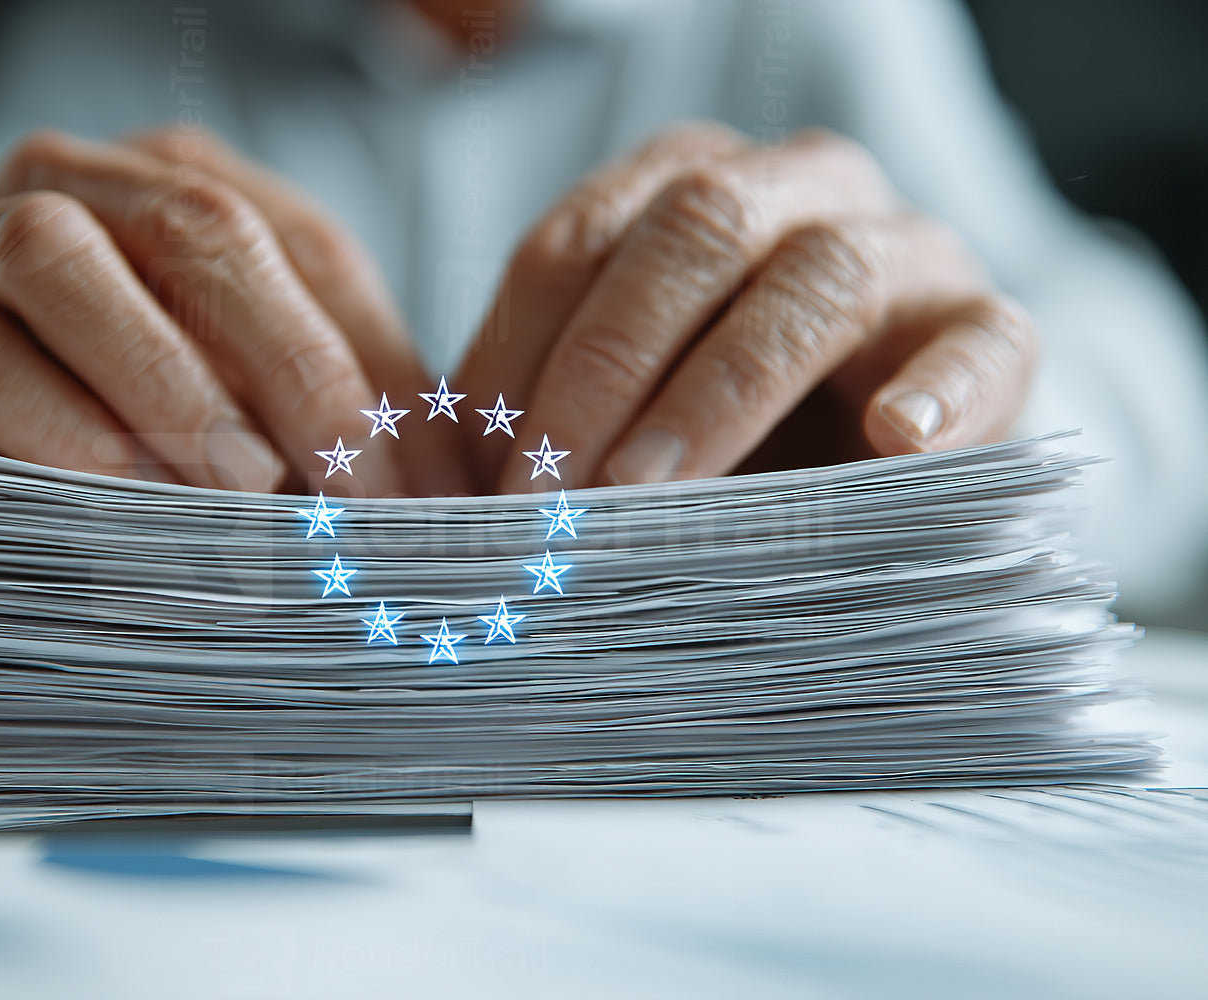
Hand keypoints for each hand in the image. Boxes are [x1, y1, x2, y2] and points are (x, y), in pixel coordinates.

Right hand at [0, 126, 468, 495]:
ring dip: (166, 383)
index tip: (425, 496)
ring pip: (62, 260)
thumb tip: (449, 510)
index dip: (373, 373)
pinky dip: (58, 432)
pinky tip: (123, 498)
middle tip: (341, 495)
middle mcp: (80, 182)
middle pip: (200, 230)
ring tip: (240, 494)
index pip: (307, 249)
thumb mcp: (254, 399)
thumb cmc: (138, 416)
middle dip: (289, 368)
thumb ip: (338, 420)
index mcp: (186, 181)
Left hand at [458, 124, 1037, 491]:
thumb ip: (554, 425)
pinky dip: (940, 388)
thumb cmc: (727, 430)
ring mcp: (903, 248)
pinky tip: (895, 441)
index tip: (478, 464)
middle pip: (690, 232)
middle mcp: (793, 189)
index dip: (517, 348)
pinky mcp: (993, 328)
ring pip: (817, 275)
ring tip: (654, 488)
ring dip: (720, 388)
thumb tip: (445, 498)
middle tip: (549, 490)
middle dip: (603, 364)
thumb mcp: (625, 414)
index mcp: (685, 191)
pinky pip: (983, 341)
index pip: (580, 238)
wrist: (888, 442)